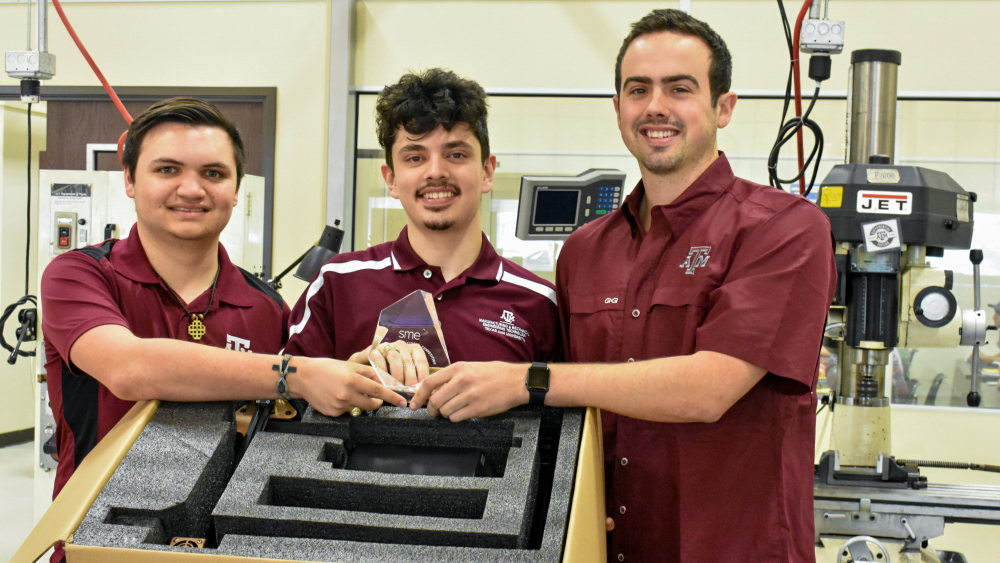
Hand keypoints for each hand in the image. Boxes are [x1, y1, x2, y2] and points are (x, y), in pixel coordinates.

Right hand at [292, 357, 406, 415]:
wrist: (302, 377)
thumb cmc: (326, 368)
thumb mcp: (349, 365)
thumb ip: (367, 373)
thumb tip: (383, 380)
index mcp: (353, 380)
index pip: (378, 391)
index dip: (392, 397)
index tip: (402, 402)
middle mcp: (347, 394)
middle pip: (371, 404)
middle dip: (376, 402)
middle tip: (374, 397)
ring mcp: (339, 405)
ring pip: (358, 407)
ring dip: (358, 401)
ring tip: (345, 390)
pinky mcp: (332, 413)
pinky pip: (346, 411)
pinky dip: (346, 405)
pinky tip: (335, 396)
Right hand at [367, 340, 429, 386]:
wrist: (367, 365)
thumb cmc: (391, 371)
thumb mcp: (405, 373)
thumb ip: (414, 378)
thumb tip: (421, 390)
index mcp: (412, 349)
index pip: (421, 360)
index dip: (422, 373)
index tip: (422, 386)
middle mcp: (401, 345)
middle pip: (408, 361)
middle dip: (410, 378)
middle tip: (409, 390)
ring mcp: (387, 346)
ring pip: (395, 358)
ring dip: (397, 375)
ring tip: (397, 387)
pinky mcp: (373, 350)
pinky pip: (378, 359)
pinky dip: (381, 371)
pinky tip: (383, 381)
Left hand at [408, 361, 528, 421]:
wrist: (517, 381)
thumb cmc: (495, 373)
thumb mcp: (471, 367)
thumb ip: (452, 377)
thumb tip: (434, 390)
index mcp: (458, 368)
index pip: (428, 383)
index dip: (418, 396)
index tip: (414, 404)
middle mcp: (461, 381)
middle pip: (434, 400)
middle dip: (431, 410)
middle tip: (433, 412)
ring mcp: (469, 395)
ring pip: (444, 411)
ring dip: (446, 414)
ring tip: (455, 409)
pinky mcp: (477, 408)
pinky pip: (456, 417)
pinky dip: (456, 418)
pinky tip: (463, 413)